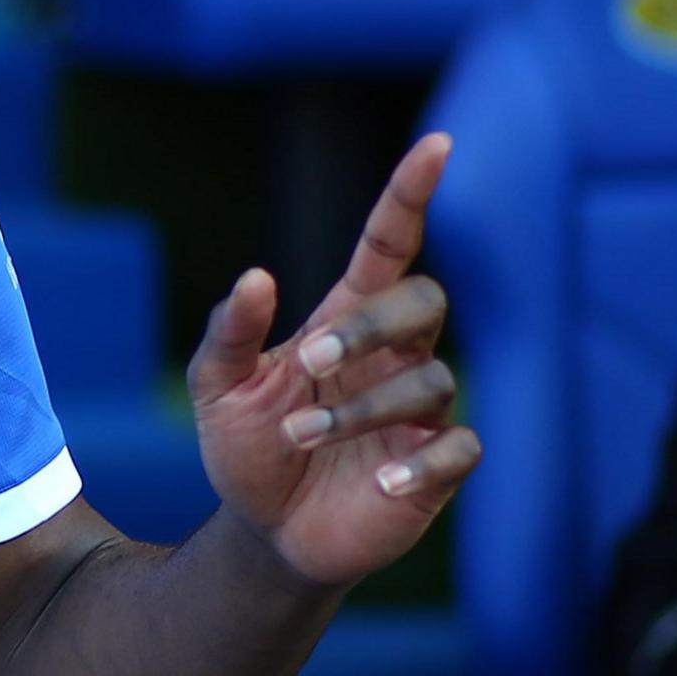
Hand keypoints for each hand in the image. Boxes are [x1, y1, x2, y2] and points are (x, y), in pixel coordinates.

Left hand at [186, 133, 481, 587]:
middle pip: (425, 302)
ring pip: (431, 381)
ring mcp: (420, 411)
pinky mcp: (435, 467)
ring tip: (300, 437)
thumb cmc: (246, 444)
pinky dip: (421, 460)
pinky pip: (460, 448)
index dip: (411, 195)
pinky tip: (381, 480)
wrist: (264, 531)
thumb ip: (231, 331)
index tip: (436, 144)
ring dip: (361, 409)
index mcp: (345, 318)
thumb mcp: (216, 386)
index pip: (389, 244)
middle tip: (311, 361)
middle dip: (373, 325)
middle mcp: (393, 356)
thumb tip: (257, 275)